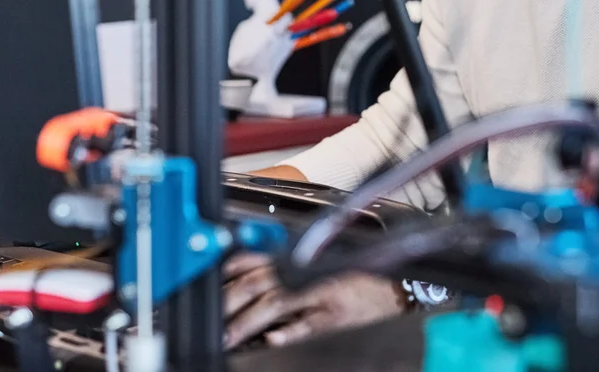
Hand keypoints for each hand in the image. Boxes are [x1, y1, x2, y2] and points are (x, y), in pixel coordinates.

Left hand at [223, 253, 407, 349]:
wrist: (392, 286)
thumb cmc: (353, 276)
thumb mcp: (313, 264)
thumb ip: (278, 267)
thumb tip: (240, 274)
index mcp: (297, 258)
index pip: (252, 260)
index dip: (225, 274)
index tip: (206, 286)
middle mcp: (305, 272)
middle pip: (258, 283)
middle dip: (229, 302)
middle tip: (210, 321)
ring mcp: (319, 294)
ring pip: (277, 303)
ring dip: (248, 322)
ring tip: (228, 338)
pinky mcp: (335, 316)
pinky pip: (309, 324)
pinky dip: (289, 331)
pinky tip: (272, 339)